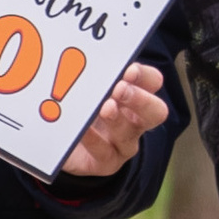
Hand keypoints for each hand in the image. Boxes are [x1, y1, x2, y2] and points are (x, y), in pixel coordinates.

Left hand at [60, 60, 167, 178]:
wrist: (62, 143)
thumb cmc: (79, 108)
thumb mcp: (86, 87)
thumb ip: (92, 75)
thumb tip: (87, 56)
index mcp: (134, 95)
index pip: (152, 82)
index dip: (144, 76)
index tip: (129, 70)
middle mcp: (134, 120)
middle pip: (155, 111)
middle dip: (139, 99)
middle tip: (119, 89)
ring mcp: (123, 143)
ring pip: (130, 133)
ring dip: (117, 118)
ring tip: (104, 108)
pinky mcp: (107, 162)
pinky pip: (104, 152)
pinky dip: (93, 139)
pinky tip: (83, 128)